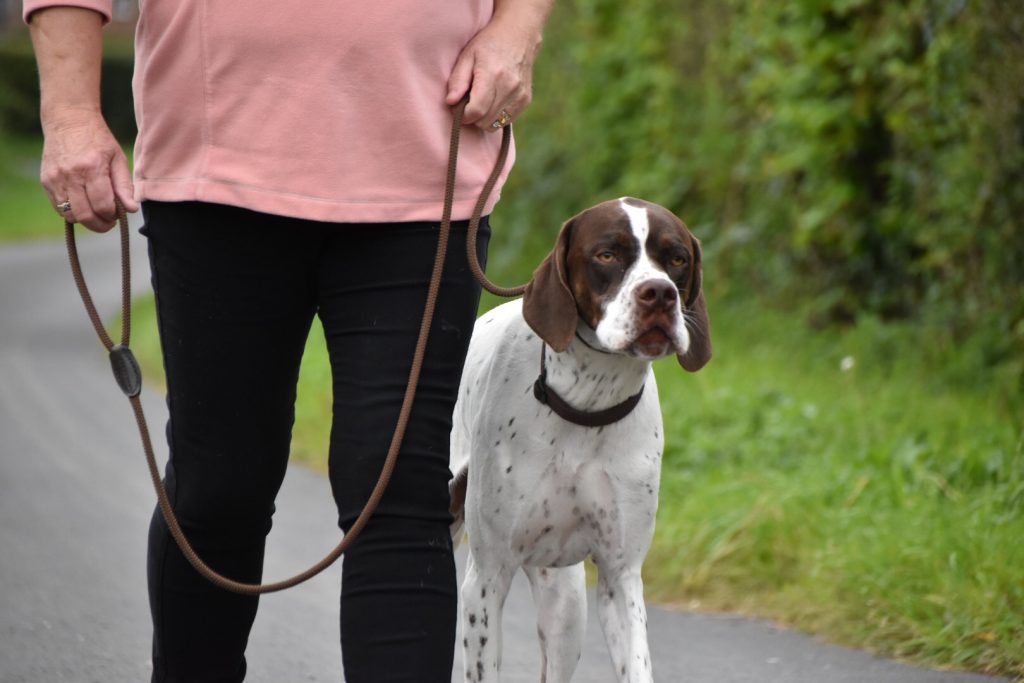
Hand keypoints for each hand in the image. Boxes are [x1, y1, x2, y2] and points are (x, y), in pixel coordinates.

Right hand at [40, 109, 137, 231]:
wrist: (69, 120)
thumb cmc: (98, 140)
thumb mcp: (118, 159)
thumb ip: (125, 186)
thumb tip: (131, 209)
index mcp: (91, 168)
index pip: (102, 206)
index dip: (112, 215)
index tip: (118, 213)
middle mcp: (70, 175)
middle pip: (84, 215)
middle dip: (100, 225)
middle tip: (109, 222)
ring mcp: (55, 179)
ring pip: (69, 215)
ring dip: (85, 220)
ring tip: (96, 213)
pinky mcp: (46, 181)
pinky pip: (58, 207)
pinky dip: (72, 212)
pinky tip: (83, 204)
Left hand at [446, 1, 551, 131]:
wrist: (519, 34)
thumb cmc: (488, 44)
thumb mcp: (467, 56)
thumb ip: (458, 80)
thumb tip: (450, 102)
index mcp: (492, 75)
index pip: (476, 111)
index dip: (463, 115)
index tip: (458, 108)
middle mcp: (509, 87)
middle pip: (484, 121)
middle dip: (472, 117)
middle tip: (468, 102)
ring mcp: (520, 95)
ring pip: (495, 124)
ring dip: (484, 118)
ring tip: (481, 101)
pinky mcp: (525, 100)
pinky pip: (506, 121)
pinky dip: (496, 116)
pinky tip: (494, 100)